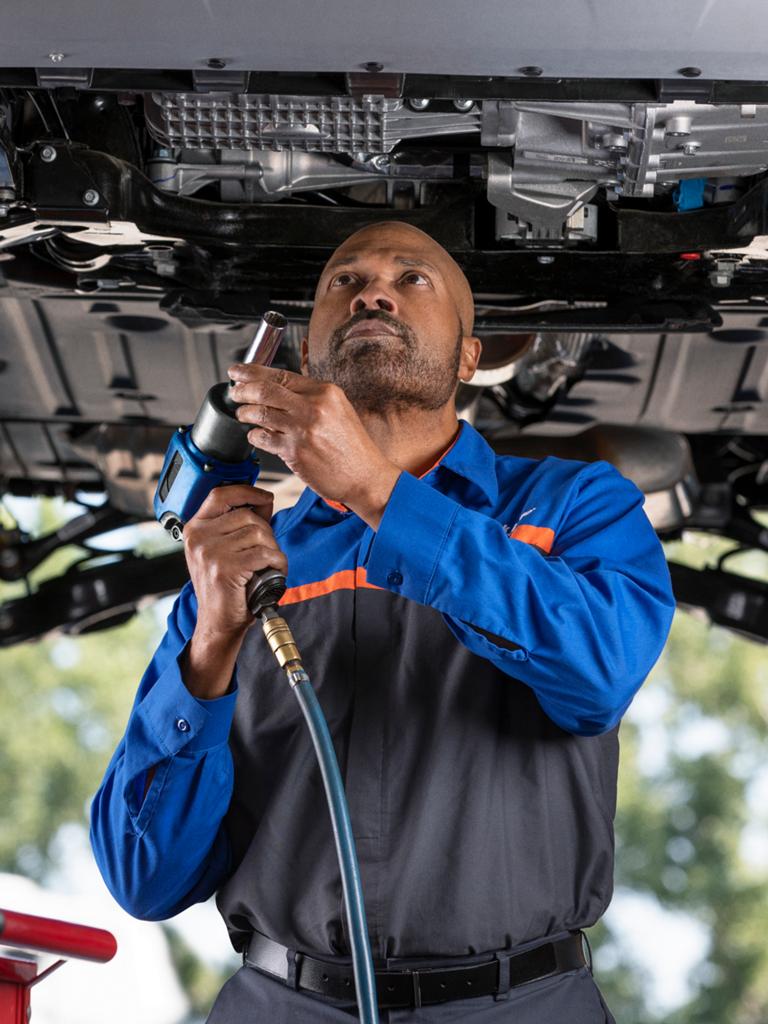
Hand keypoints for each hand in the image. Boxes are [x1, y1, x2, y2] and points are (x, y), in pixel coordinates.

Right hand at [182, 483, 287, 639]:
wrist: (218, 623)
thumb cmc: (225, 587)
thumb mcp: (224, 550)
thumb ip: (239, 524)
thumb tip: (264, 500)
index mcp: (195, 529)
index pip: (220, 494)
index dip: (247, 491)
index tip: (265, 497)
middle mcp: (198, 538)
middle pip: (248, 516)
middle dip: (267, 533)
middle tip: (267, 553)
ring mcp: (209, 553)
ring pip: (258, 533)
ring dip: (273, 549)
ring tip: (268, 565)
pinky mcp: (225, 568)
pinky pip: (264, 554)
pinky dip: (277, 563)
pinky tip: (273, 573)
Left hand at [227, 363, 400, 525]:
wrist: (366, 477)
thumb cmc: (353, 448)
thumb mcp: (339, 410)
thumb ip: (310, 398)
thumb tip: (276, 390)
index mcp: (325, 392)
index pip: (280, 375)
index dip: (252, 372)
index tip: (238, 371)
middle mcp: (313, 407)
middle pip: (265, 390)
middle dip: (242, 390)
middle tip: (235, 393)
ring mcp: (303, 429)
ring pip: (260, 413)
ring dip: (244, 413)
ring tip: (242, 415)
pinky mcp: (295, 452)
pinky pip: (263, 438)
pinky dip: (254, 436)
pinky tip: (257, 436)